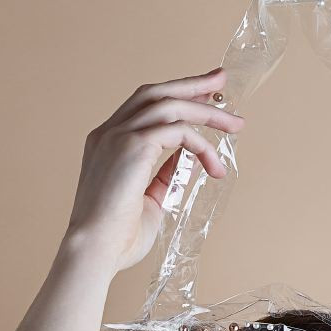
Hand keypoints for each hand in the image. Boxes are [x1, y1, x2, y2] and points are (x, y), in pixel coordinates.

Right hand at [62, 65, 245, 274]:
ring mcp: (117, 136)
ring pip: (169, 106)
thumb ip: (162, 177)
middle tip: (221, 80)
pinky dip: (201, 145)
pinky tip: (215, 166)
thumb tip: (185, 162)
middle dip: (191, 84)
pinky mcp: (131, 146)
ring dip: (207, 112)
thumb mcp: (148, 200)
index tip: (203, 94)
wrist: (95, 250)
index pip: (143, 106)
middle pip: (154, 93)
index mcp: (107, 143)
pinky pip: (178, 131)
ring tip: (236, 125)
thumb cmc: (118, 236)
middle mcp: (109, 133)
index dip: (175, 96)